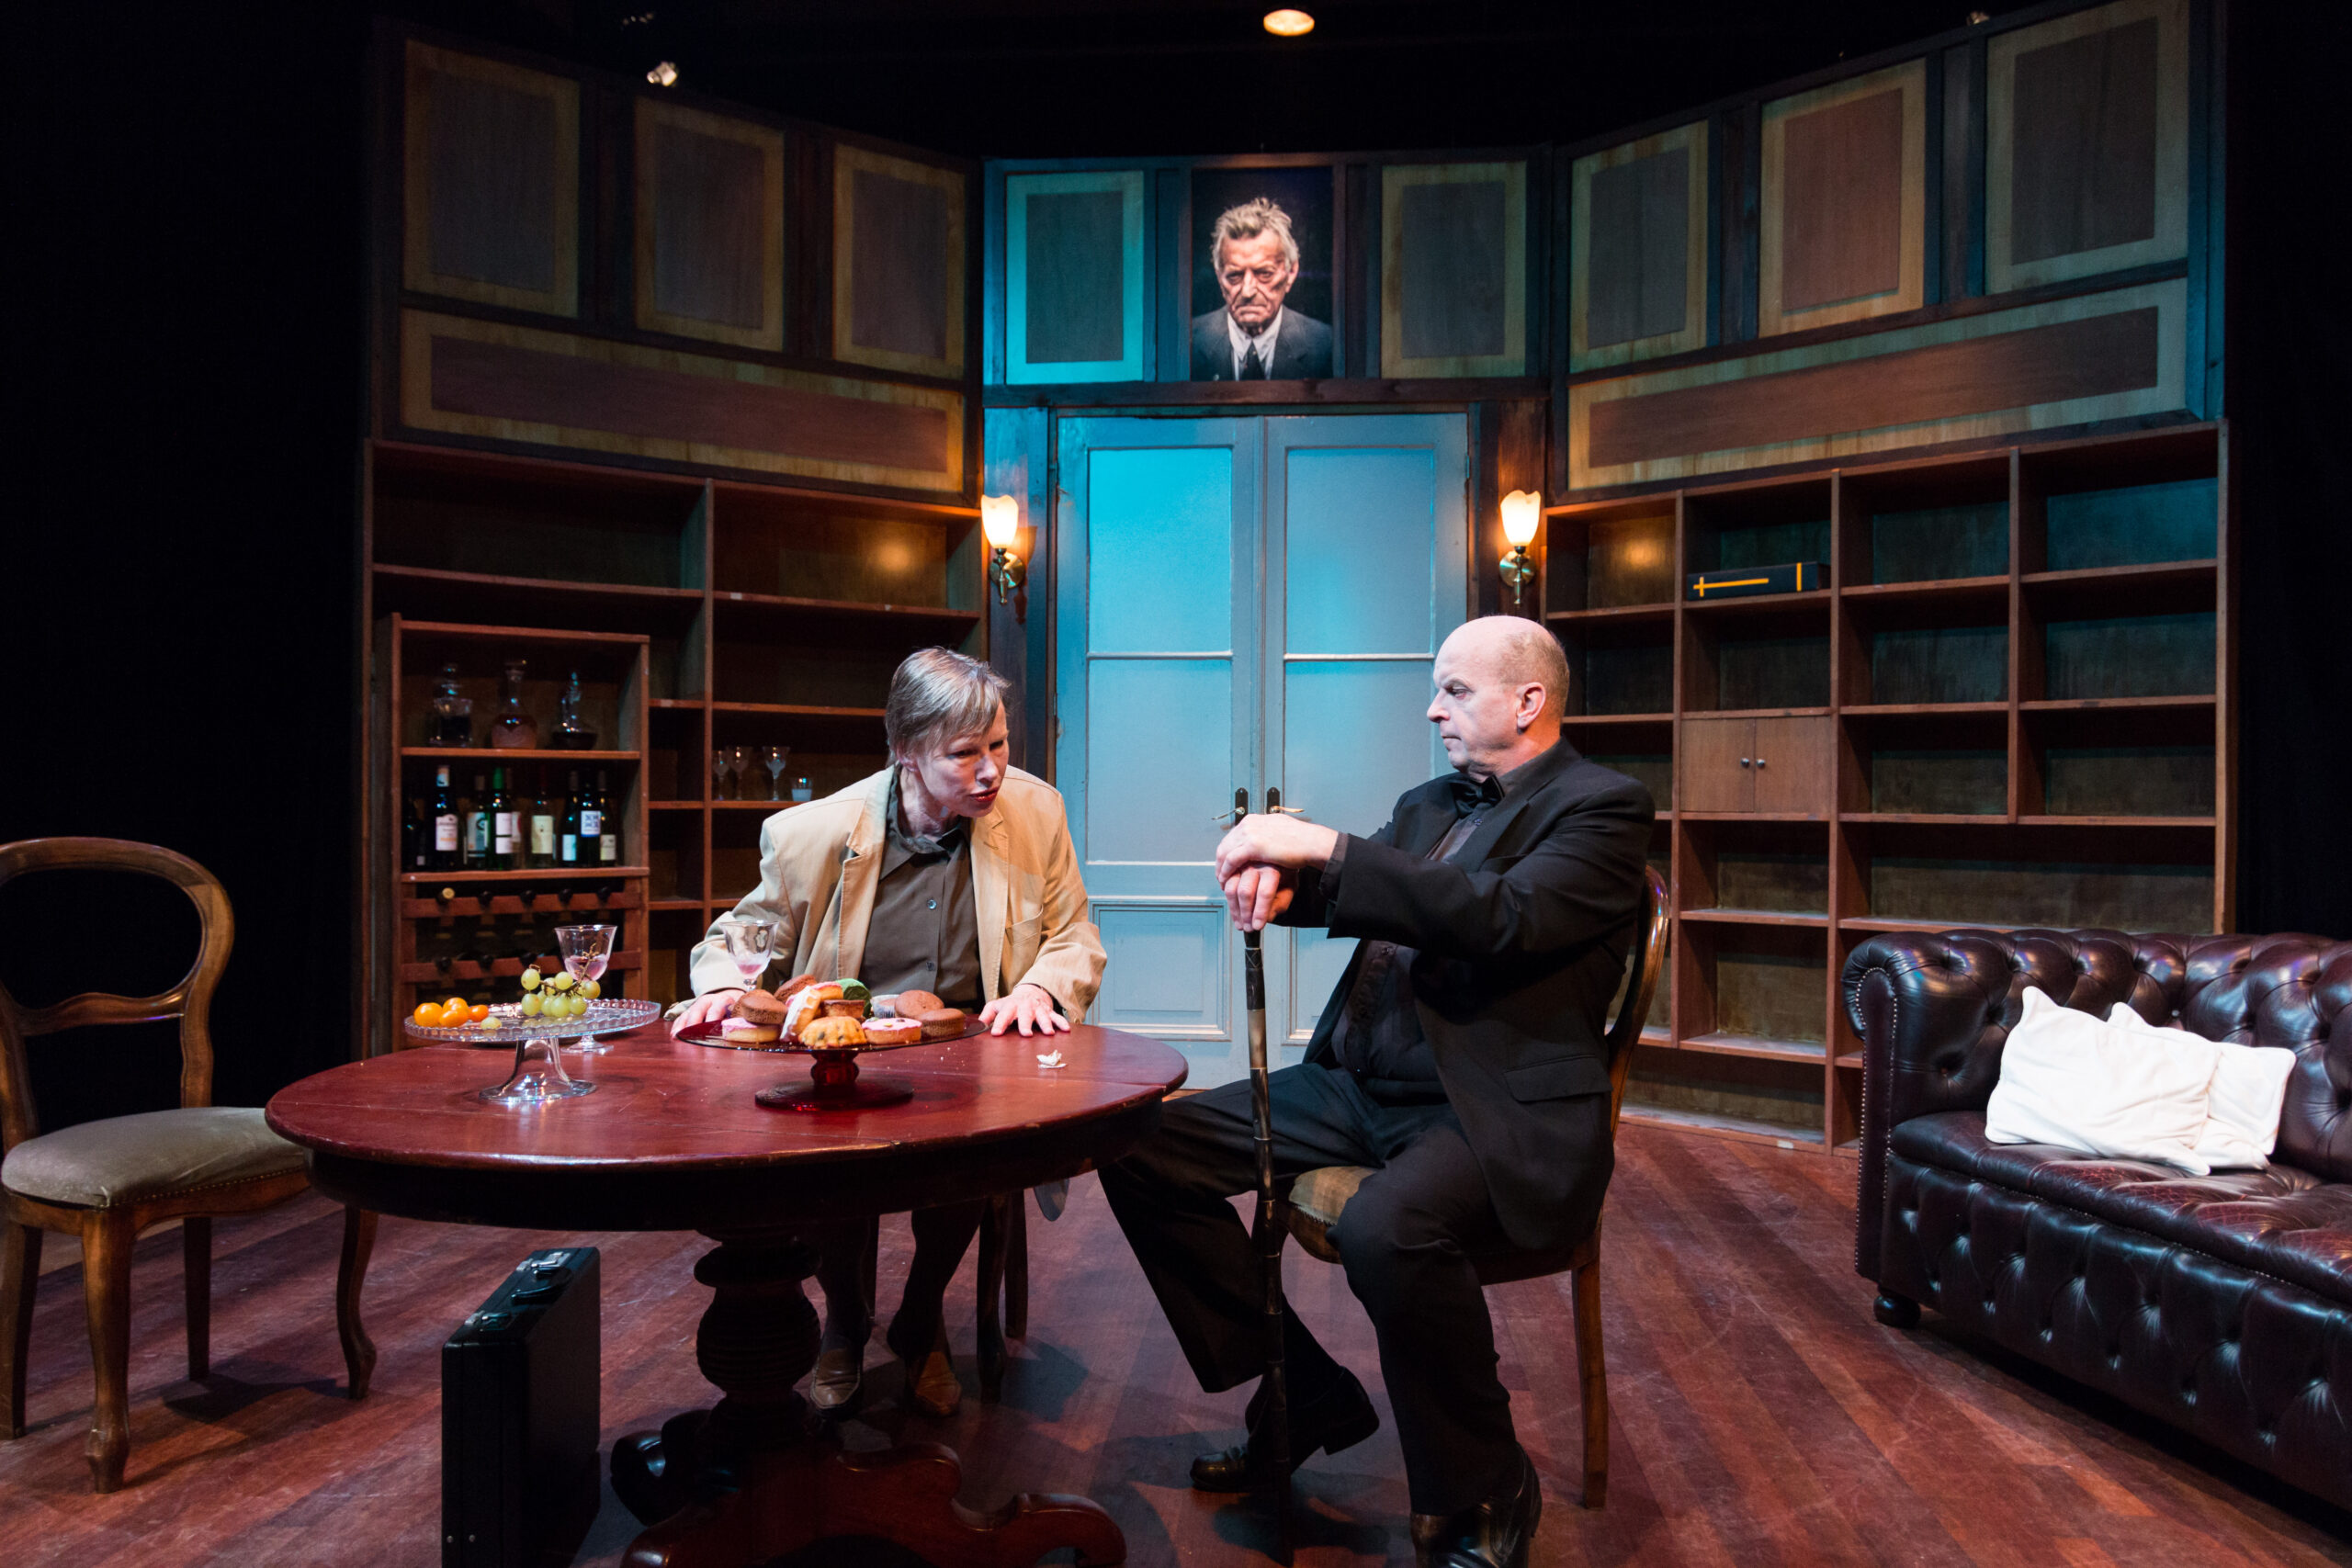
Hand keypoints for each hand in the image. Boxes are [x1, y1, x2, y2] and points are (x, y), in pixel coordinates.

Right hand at [671, 988, 743, 1036]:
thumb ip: (739, 1021)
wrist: (730, 998)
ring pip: (687, 1014)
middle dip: (693, 1026)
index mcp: (723, 1000)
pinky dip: (677, 1026)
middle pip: (697, 1011)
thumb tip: (740, 1033)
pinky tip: (674, 1036)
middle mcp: (708, 1001)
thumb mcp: (740, 1013)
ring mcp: (697, 1005)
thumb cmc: (736, 1010)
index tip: (709, 1035)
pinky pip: (681, 1017)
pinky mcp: (690, 1011)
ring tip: (677, 1038)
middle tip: (690, 1038)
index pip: (715, 1010)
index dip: (712, 1023)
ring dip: (682, 1027)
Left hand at [981, 982, 1069, 1036]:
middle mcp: (1025, 1007)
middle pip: (1025, 1015)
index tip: (996, 1033)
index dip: (999, 1024)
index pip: (1003, 1016)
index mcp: (1010, 1006)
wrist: (1029, 992)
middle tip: (1026, 1034)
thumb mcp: (996, 1006)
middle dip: (1025, 1024)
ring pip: (1042, 1016)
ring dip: (1046, 1024)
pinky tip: (1066, 1030)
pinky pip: (1056, 1017)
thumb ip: (987, 1014)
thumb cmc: (1010, 1004)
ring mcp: (1038, 1009)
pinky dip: (1061, 1023)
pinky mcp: (1048, 1011)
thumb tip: (977, 1025)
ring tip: (1048, 1033)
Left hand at [1213, 813, 1338, 880]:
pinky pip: (1231, 860)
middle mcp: (1249, 823)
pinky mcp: (1252, 845)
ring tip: (1222, 881)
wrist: (1311, 842)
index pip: (1232, 836)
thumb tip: (1262, 841)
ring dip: (1220, 868)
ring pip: (1225, 852)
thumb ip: (1266, 835)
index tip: (1226, 864)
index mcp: (1254, 820)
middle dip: (1220, 861)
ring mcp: (1250, 833)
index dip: (1227, 851)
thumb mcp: (1278, 831)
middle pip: (1225, 843)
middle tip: (1220, 875)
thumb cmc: (1301, 840)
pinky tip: (1226, 880)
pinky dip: (1226, 871)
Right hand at [1221, 863, 1294, 931]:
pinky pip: (1222, 880)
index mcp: (1273, 868)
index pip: (1265, 893)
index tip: (1257, 926)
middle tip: (1248, 927)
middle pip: (1245, 891)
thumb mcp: (1290, 886)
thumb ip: (1281, 903)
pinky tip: (1232, 904)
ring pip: (1230, 888)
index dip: (1260, 912)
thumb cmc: (1283, 870)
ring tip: (1239, 922)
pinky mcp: (1231, 861)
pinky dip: (1224, 895)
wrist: (1276, 850)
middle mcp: (1256, 863)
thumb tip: (1267, 918)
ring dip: (1233, 909)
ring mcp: (1241, 861)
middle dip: (1245, 914)